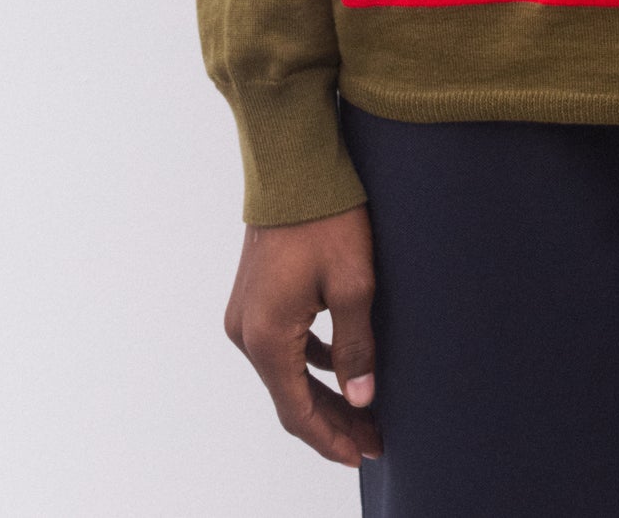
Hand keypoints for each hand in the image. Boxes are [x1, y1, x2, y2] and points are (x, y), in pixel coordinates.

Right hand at [223, 204, 381, 466]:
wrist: (292, 164)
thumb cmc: (326, 218)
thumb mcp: (353, 284)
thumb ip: (356, 346)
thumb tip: (360, 398)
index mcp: (267, 337)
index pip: (298, 412)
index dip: (332, 439)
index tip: (364, 453)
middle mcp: (246, 332)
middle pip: (290, 396)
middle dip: (332, 422)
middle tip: (373, 437)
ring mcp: (245, 313)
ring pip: (286, 371)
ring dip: (322, 393)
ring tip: (364, 409)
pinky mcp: (253, 296)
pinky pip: (281, 345)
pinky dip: (310, 362)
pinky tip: (339, 364)